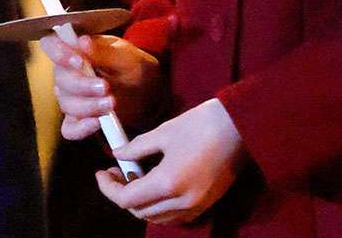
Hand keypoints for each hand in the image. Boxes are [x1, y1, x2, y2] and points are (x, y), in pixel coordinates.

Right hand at [39, 32, 161, 140]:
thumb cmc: (133, 67)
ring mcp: (71, 98)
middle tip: (105, 87)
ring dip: (88, 106)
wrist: (148, 93)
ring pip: (66, 104)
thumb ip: (103, 51)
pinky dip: (81, 128)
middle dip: (82, 85)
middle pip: (60, 79)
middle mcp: (68, 73)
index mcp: (75, 50)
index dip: (58, 53)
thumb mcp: (125, 55)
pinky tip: (97, 123)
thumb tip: (82, 41)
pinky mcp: (79, 119)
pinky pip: (70, 129)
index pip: (51, 45)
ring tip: (111, 103)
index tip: (78, 61)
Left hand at [95, 98, 246, 224]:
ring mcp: (196, 205)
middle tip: (115, 172)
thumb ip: (136, 147)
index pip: (126, 198)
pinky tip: (154, 184)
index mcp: (168, 183)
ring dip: (140, 202)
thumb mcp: (163, 132)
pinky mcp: (205, 203)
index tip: (100, 173)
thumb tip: (116, 154)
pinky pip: (174, 215)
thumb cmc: (201, 124)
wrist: (240, 126)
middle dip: (122, 194)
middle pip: (140, 211)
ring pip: (157, 217)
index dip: (108, 188)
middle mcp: (182, 201)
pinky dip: (159, 205)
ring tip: (134, 177)